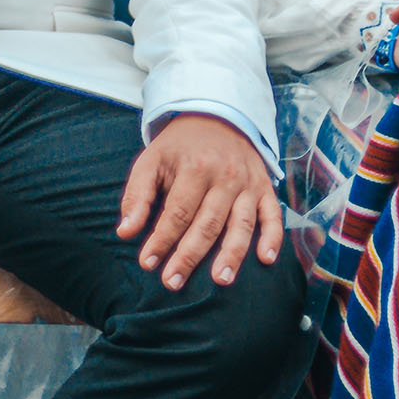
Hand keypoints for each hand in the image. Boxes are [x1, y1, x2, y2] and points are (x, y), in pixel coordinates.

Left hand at [119, 112, 283, 288]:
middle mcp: (226, 176)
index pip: (177, 212)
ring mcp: (249, 184)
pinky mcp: (265, 188)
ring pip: (242, 224)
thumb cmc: (179, 147)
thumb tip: (125, 232)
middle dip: (189, 256)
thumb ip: (137, 195)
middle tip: (173, 282)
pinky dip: (273, 237)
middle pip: (208, 223)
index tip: (147, 263)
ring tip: (220, 280)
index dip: (162, 239)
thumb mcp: (151, 160)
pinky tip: (266, 260)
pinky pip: (273, 215)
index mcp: (195, 168)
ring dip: (232, 254)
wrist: (217, 116)